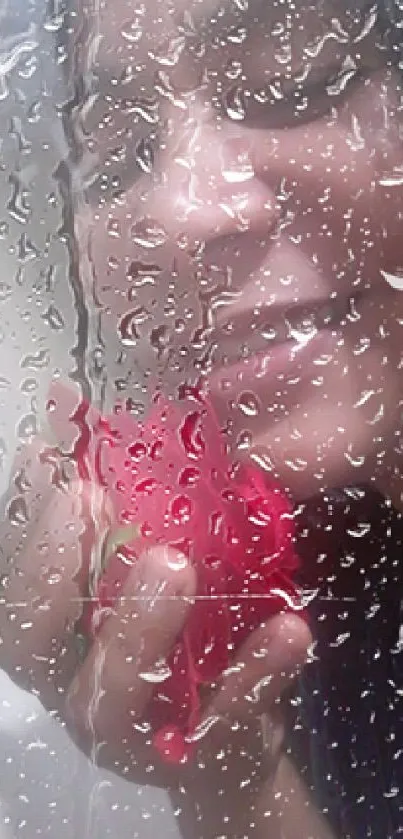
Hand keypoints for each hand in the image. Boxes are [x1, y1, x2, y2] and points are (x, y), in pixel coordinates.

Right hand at [0, 437, 310, 804]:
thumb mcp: (135, 567)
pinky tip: (286, 629)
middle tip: (90, 499)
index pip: (14, 589)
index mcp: (56, 633)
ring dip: (139, 625)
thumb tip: (57, 444)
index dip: (25, 535)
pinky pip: (222, 720)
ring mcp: (133, 729)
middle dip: (56, 571)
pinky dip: (252, 673)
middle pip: (32, 643)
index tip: (55, 468)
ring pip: (112, 694)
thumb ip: (101, 519)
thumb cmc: (173, 629)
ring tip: (177, 565)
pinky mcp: (201, 751)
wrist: (225, 722)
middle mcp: (75, 680)